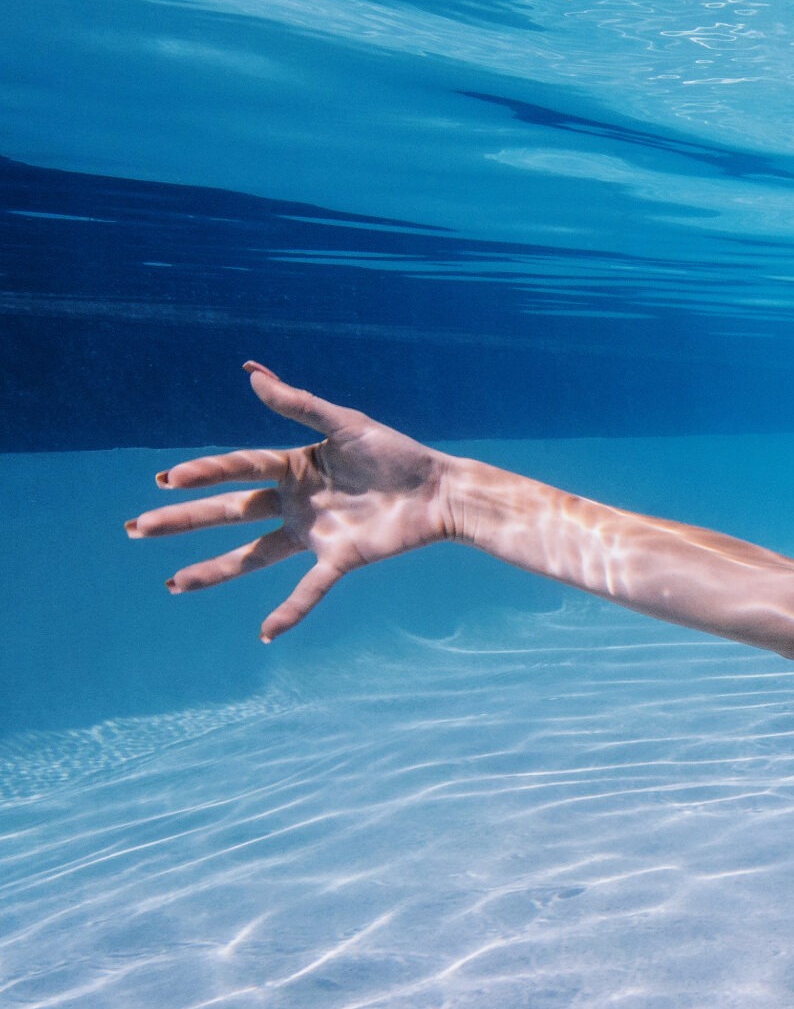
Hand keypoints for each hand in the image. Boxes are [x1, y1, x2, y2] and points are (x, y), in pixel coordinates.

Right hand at [127, 364, 454, 640]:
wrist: (441, 489)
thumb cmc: (397, 452)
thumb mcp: (348, 424)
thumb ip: (301, 404)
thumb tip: (252, 374)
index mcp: (294, 466)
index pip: (240, 468)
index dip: (205, 473)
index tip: (167, 480)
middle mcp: (296, 501)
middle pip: (231, 512)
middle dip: (184, 520)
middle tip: (136, 528)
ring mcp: (314, 533)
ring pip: (254, 555)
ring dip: (214, 570)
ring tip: (173, 584)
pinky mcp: (341, 558)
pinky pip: (309, 588)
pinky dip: (290, 611)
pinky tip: (266, 634)